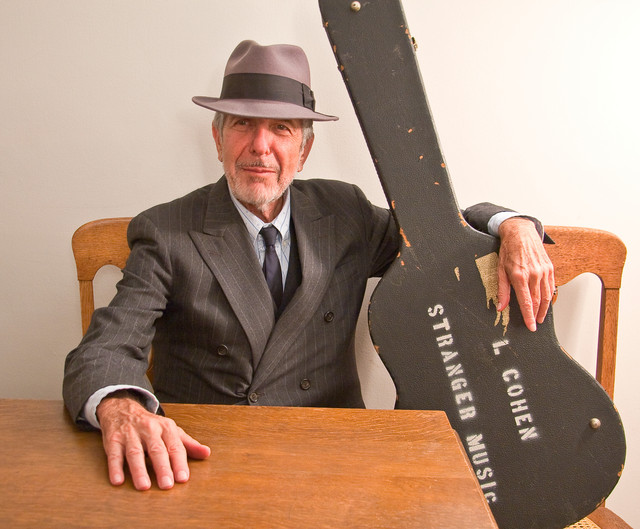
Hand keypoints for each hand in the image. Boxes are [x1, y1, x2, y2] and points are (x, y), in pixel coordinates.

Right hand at [96, 391, 210, 489]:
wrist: (123, 410)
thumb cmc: (151, 426)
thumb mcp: (171, 431)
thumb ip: (188, 444)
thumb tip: (207, 453)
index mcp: (166, 428)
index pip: (175, 447)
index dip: (180, 463)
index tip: (183, 479)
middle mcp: (149, 429)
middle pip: (157, 450)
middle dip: (162, 467)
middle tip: (167, 485)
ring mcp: (130, 434)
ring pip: (135, 453)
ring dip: (139, 470)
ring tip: (144, 486)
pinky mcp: (113, 440)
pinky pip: (114, 454)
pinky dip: (115, 467)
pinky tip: (118, 481)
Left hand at [497, 217, 554, 331]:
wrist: (521, 232)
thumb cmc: (508, 250)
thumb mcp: (500, 270)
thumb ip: (502, 290)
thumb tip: (501, 307)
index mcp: (519, 276)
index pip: (526, 302)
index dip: (529, 317)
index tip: (531, 327)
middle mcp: (534, 274)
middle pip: (538, 301)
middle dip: (536, 315)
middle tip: (534, 324)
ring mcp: (543, 270)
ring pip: (547, 295)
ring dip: (544, 309)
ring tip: (540, 317)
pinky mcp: (549, 267)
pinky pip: (551, 286)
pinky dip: (549, 296)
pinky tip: (546, 303)